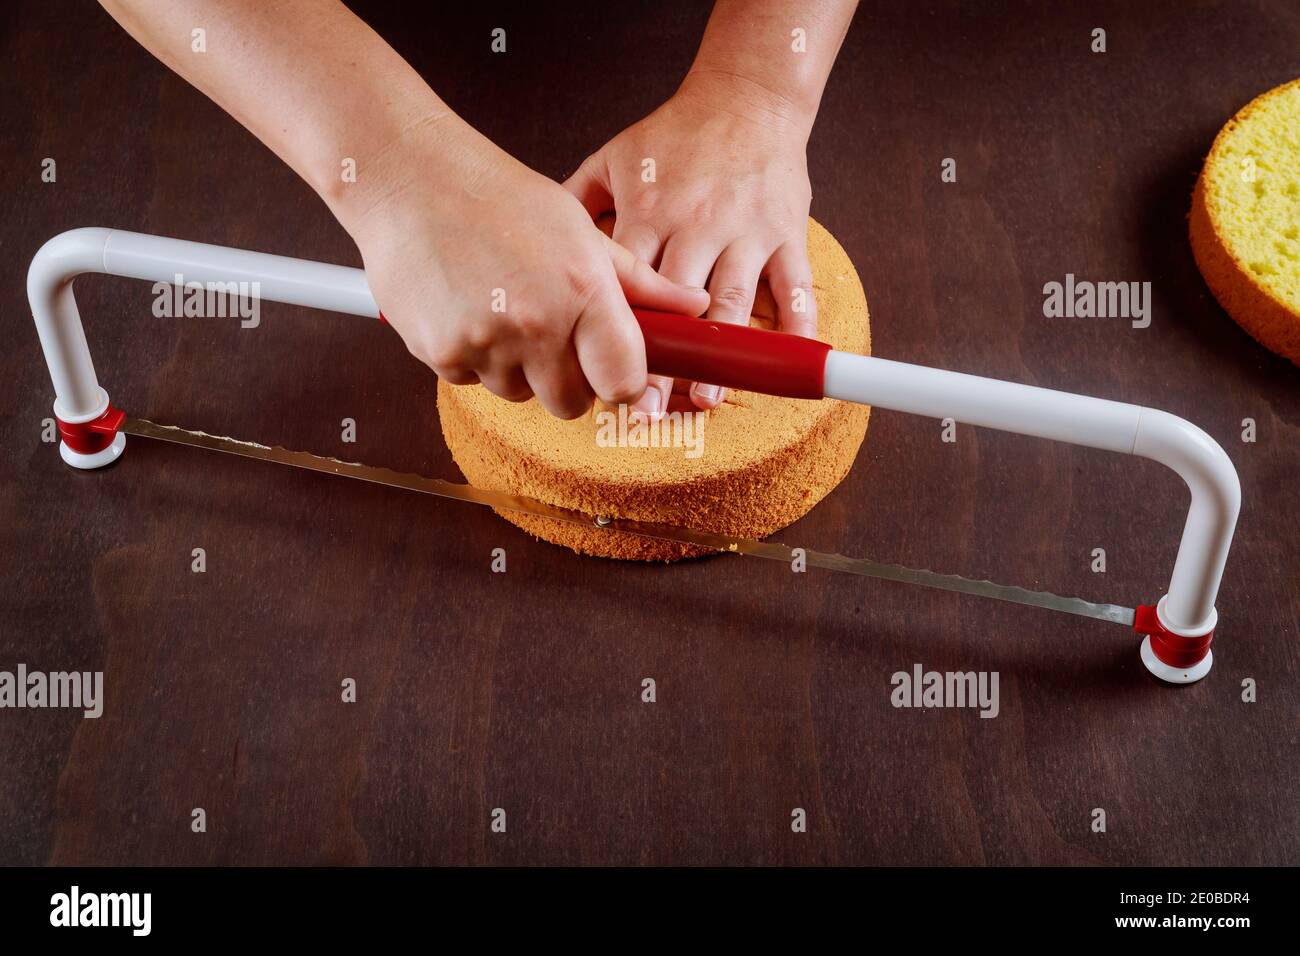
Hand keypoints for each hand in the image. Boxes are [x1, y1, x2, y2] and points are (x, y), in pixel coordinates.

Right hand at [346, 119, 709, 418]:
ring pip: (520, 394)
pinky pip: (473, 382)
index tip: (611, 367)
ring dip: (518, 367)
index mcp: (582, 291)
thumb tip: (694, 307)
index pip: (623, 383)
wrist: (409, 180)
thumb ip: (639, 283)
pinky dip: (474, 357)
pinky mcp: (440, 355)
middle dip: (567, 378)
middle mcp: (536, 325)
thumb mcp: (581, 230)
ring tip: (503, 307)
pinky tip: (468, 307)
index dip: (620, 382)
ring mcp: (485, 344)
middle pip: (571, 403)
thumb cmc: (499, 197)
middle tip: (552, 332)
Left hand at [565, 74, 816, 416]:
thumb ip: (576, 204)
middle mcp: (699, 224)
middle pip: (677, 305)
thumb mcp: (614, 159)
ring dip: (720, 354)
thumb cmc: (676, 135)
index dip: (616, 332)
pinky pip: (796, 286)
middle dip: (662, 358)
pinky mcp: (787, 233)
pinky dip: (796, 326)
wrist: (747, 97)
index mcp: (651, 210)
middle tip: (644, 408)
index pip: (629, 283)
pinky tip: (788, 363)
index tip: (601, 376)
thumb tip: (533, 251)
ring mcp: (747, 231)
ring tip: (703, 398)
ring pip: (734, 302)